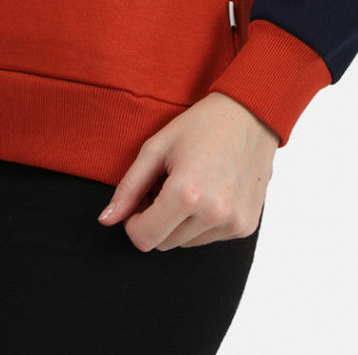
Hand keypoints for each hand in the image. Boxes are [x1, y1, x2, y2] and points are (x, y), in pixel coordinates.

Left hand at [97, 92, 278, 251]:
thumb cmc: (201, 125)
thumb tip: (105, 220)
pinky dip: (203, 221)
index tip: (142, 198)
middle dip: (157, 220)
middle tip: (166, 185)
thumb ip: (129, 187)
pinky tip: (212, 190)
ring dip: (180, 222)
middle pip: (164, 244)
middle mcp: (213, 213)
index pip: (144, 238)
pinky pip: (210, 238)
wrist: (252, 114)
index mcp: (187, 193)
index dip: (134, 222)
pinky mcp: (246, 226)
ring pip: (186, 242)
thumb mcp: (157, 147)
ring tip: (191, 184)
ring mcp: (233, 223)